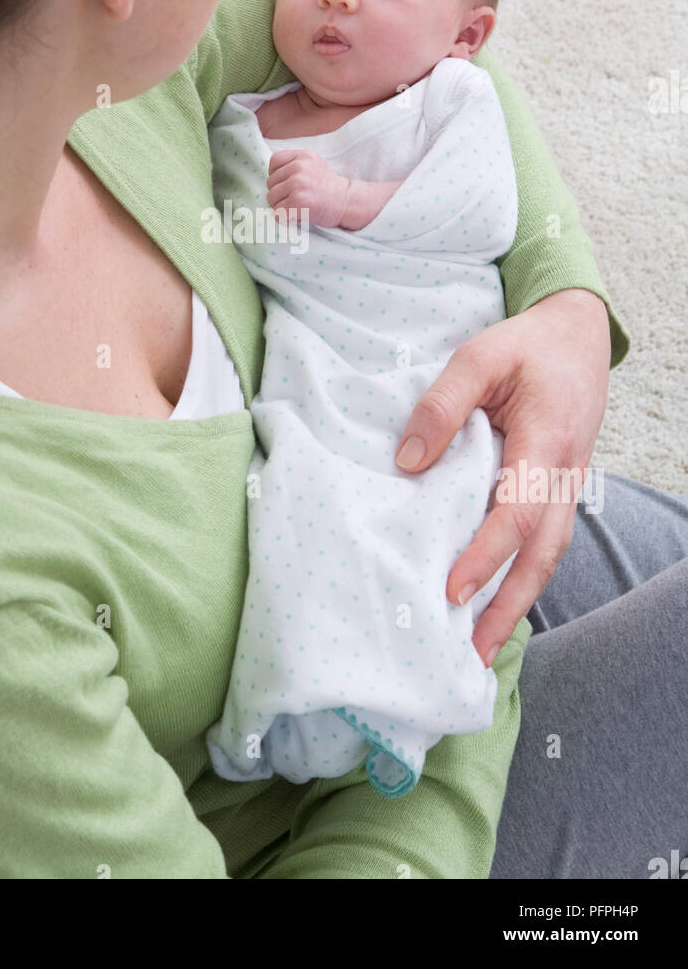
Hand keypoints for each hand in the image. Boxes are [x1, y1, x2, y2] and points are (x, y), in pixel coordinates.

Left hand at [266, 149, 350, 227]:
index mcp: (302, 156)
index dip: (276, 175)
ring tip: (297, 207)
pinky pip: (278, 212)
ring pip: (272, 198)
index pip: (274, 161)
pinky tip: (297, 216)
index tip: (286, 184)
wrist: (348, 202)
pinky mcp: (297, 201)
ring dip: (281, 206)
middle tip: (296, 199)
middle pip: (271, 182)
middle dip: (279, 193)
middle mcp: (298, 167)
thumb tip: (271, 177)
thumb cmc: (330, 188)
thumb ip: (295, 165)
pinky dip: (285, 218)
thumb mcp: (314, 165)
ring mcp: (297, 183)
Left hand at [394, 289, 611, 666]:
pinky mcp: (559, 486)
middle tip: (473, 652)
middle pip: (542, 554)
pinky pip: (545, 540)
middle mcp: (565, 473)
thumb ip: (442, 405)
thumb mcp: (479, 357)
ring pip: (548, 554)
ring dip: (518, 601)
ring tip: (482, 646)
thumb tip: (408, 462)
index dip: (486, 556)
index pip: (518, 513)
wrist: (578, 333)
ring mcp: (567, 484)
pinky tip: (496, 600)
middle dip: (509, 606)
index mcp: (547, 442)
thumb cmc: (526, 345)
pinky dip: (523, 576)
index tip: (451, 590)